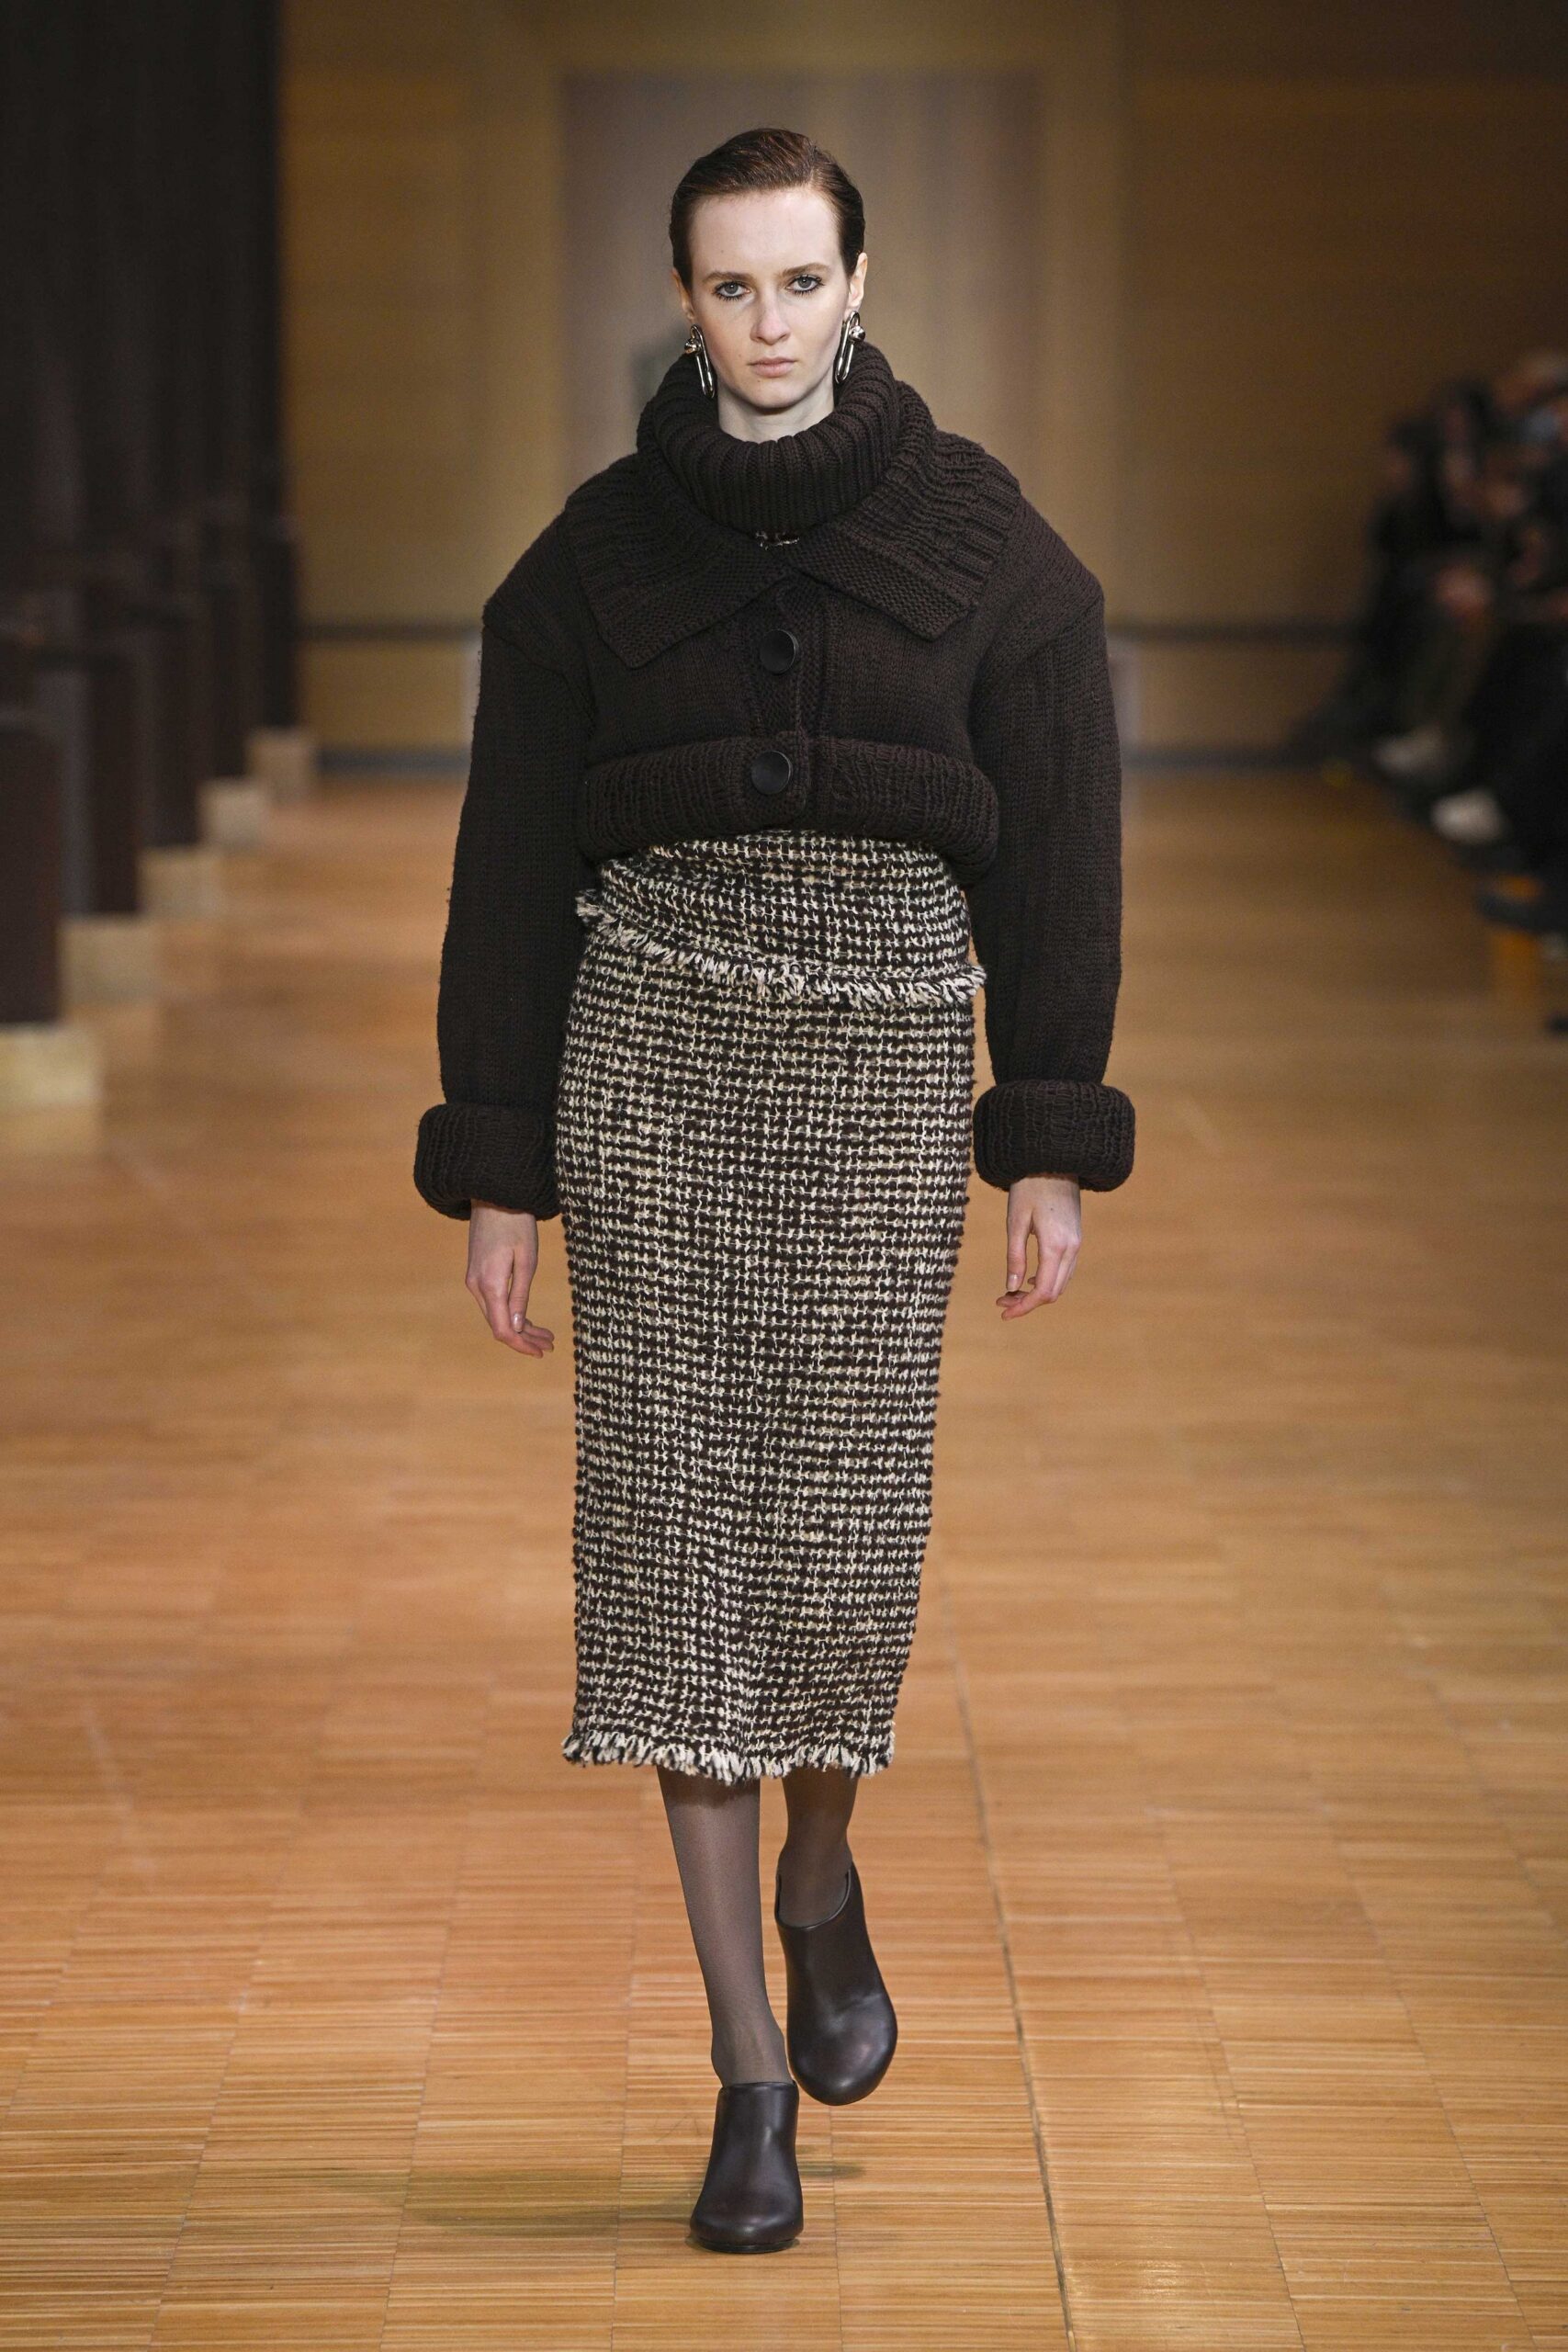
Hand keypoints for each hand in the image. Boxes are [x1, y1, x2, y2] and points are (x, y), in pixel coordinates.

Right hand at [466, 1201, 554, 1355]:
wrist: (494, 1196)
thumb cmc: (516, 1224)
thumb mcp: (527, 1259)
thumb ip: (521, 1294)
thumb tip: (518, 1327)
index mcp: (490, 1285)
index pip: (503, 1329)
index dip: (521, 1345)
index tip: (541, 1352)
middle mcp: (477, 1286)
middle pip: (499, 1325)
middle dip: (524, 1338)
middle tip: (549, 1345)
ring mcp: (475, 1280)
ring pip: (497, 1315)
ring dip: (520, 1327)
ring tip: (545, 1335)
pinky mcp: (478, 1274)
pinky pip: (493, 1302)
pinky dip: (511, 1312)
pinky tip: (528, 1318)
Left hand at [997, 1174, 1080, 1317]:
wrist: (1053, 1161)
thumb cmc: (1029, 1188)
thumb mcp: (1015, 1222)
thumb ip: (1014, 1257)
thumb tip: (1011, 1288)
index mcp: (1055, 1245)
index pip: (1043, 1291)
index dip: (1023, 1307)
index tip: (1003, 1312)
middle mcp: (1071, 1248)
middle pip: (1053, 1292)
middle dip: (1027, 1302)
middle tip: (1001, 1301)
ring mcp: (1076, 1243)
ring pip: (1060, 1283)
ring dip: (1037, 1292)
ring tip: (1010, 1292)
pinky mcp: (1075, 1238)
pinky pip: (1064, 1270)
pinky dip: (1047, 1280)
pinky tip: (1028, 1278)